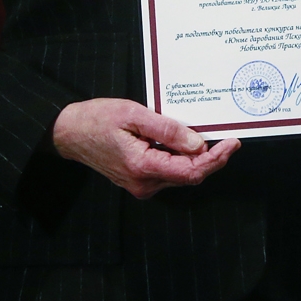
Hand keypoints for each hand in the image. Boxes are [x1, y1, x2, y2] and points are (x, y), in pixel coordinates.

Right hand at [51, 98, 237, 199]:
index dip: (216, 159)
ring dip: (199, 160)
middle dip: (213, 159)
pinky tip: (189, 144)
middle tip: (230, 139)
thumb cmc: (96, 119)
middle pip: (190, 176)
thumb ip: (168, 130)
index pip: (191, 171)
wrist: (68, 132)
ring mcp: (140, 185)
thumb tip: (198, 144)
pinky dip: (184, 160)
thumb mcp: (134, 115)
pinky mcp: (139, 180)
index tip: (232, 143)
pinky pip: (169, 173)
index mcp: (142, 167)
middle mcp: (143, 183)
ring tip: (213, 138)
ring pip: (181, 176)